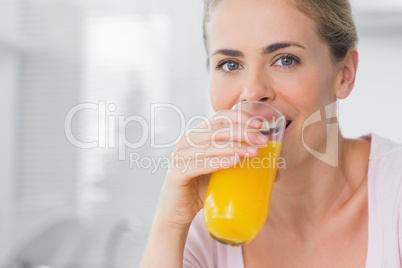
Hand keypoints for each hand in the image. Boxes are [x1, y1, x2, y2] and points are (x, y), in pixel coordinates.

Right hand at [156, 109, 268, 229]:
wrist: (178, 212)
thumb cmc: (202, 189)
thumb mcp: (224, 173)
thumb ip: (243, 167)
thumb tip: (275, 171)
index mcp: (199, 135)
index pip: (219, 117)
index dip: (240, 117)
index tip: (260, 124)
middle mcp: (188, 141)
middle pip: (217, 129)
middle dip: (243, 132)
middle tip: (262, 141)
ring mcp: (180, 156)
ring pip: (210, 145)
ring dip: (234, 147)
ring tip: (253, 153)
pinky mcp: (177, 172)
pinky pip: (199, 164)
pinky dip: (218, 161)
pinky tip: (235, 161)